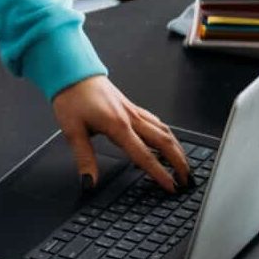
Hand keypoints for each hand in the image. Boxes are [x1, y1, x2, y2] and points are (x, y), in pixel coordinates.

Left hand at [51, 74, 191, 192]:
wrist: (73, 71)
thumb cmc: (72, 97)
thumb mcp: (72, 131)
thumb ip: (84, 159)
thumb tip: (89, 182)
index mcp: (118, 125)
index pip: (144, 156)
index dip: (160, 174)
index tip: (171, 187)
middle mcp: (131, 117)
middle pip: (164, 142)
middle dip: (179, 162)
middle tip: (187, 179)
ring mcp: (133, 111)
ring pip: (164, 130)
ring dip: (177, 148)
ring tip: (183, 164)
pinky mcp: (131, 106)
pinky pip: (156, 122)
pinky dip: (166, 135)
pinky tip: (166, 140)